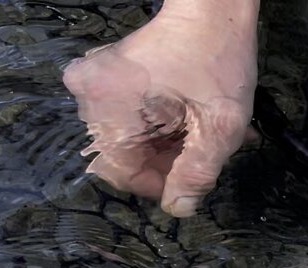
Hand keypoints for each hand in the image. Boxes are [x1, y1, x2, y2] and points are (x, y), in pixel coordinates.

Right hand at [62, 0, 258, 216]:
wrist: (212, 10)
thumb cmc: (218, 59)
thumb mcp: (219, 124)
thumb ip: (198, 172)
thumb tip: (178, 208)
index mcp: (109, 106)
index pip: (119, 173)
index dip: (156, 184)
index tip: (189, 179)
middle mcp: (88, 95)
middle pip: (123, 154)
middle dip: (168, 160)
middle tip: (207, 151)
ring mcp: (92, 82)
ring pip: (127, 137)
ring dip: (168, 143)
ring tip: (207, 132)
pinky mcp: (103, 75)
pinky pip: (126, 115)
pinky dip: (159, 124)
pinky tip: (190, 118)